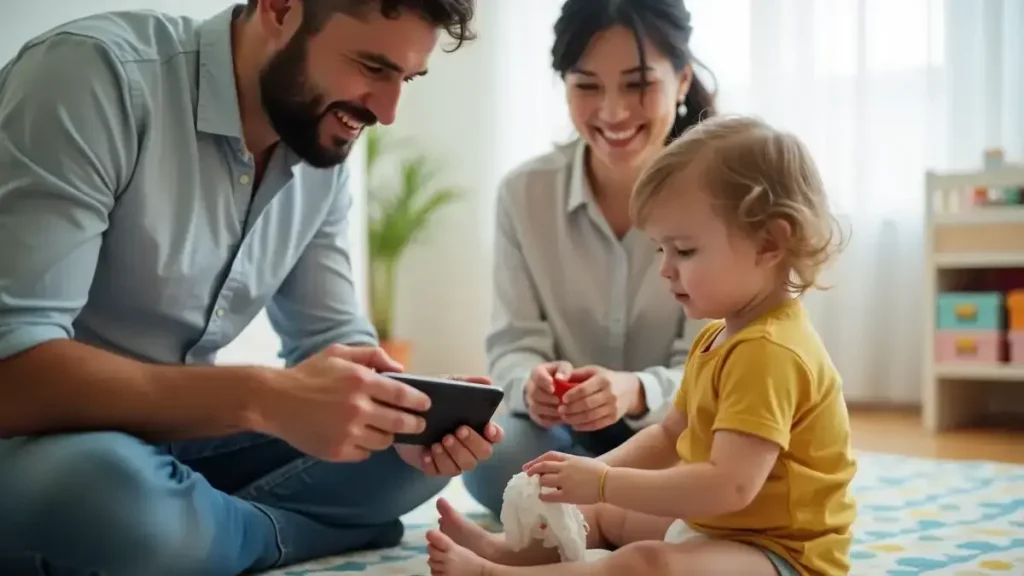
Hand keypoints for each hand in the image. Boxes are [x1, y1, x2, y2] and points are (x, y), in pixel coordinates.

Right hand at [258, 344, 430, 461]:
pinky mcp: (337, 451)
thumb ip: (372, 356)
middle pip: (400, 422)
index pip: (403, 395)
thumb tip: (400, 370)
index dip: (420, 401)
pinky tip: (360, 437)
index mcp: (361, 381)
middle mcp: (358, 408)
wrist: (273, 400)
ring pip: (384, 441)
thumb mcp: (339, 353)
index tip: (426, 404)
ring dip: (388, 435)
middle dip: (414, 424)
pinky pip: (365, 453)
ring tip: (384, 428)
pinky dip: (366, 447)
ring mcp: (348, 432)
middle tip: (418, 424)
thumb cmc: (308, 374)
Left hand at [395, 374, 504, 475]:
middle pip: (484, 453)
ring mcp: (455, 459)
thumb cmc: (432, 402)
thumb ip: (467, 383)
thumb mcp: (447, 386)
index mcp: (477, 427)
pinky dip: (435, 463)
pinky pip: (441, 472)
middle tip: (457, 431)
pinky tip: (427, 453)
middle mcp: (471, 446)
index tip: (487, 427)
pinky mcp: (437, 468)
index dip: (495, 433)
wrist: (401, 415)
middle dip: (472, 442)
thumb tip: (488, 381)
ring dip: (453, 454)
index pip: (496, 435)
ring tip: (439, 442)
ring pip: (464, 465)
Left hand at [522, 451, 608, 504]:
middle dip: (533, 471)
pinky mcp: (568, 494)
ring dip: (539, 483)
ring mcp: (565, 481)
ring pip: (545, 480)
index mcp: (569, 459)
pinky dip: (544, 496)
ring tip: (537, 487)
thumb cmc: (601, 472)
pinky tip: (541, 497)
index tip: (529, 465)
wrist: (609, 482)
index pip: (549, 456)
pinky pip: (551, 495)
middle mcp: (565, 468)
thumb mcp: (584, 462)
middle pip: (543, 467)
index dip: (537, 460)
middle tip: (527, 475)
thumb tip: (563, 468)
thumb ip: (572, 464)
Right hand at [525, 361, 571, 427]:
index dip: (544, 383)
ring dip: (550, 411)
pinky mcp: (534, 414)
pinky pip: (539, 419)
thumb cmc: (559, 375)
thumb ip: (564, 370)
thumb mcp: (564, 368)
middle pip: (534, 394)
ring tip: (562, 411)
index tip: (553, 388)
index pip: (537, 376)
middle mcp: (530, 387)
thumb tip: (560, 378)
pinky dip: (550, 420)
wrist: (553, 386)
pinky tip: (561, 418)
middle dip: (548, 399)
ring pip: (535, 408)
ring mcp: (531, 401)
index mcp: (537, 372)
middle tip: (560, 401)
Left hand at [559, 367, 644, 431]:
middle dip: (570, 409)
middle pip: (586, 404)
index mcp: (604, 380)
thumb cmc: (606, 378)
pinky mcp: (614, 419)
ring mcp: (613, 408)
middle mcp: (610, 394)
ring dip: (575, 419)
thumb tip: (557, 380)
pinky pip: (596, 425)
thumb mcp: (594, 371)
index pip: (584, 389)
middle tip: (560, 410)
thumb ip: (577, 375)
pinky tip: (574, 425)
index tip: (562, 399)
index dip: (571, 396)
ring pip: (590, 416)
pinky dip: (583, 426)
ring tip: (564, 418)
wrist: (630, 390)